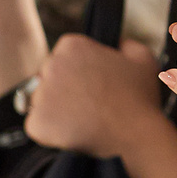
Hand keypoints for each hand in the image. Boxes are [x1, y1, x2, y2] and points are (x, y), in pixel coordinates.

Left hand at [23, 33, 162, 157]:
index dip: (76, 74)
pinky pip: (35, 126)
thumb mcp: (141, 58)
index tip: (92, 87)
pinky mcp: (36, 122)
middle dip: (62, 91)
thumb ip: (124, 43)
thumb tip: (116, 42)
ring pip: (40, 102)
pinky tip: (71, 133)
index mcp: (71, 45)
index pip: (61, 57)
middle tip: (87, 106)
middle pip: (47, 78)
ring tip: (82, 121)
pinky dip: (49, 132)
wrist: (136, 135)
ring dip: (56, 112)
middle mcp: (51, 65)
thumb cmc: (140, 98)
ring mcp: (41, 94)